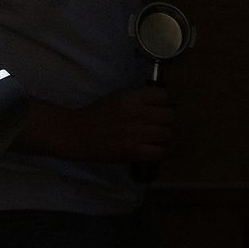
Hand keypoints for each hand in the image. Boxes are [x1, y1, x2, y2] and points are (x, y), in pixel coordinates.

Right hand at [58, 86, 175, 162]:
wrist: (78, 133)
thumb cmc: (100, 115)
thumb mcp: (119, 97)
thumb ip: (141, 98)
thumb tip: (168, 102)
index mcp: (130, 97)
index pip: (164, 96)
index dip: (169, 103)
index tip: (168, 108)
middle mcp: (134, 113)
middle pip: (170, 116)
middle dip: (169, 121)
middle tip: (163, 125)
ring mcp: (134, 133)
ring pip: (167, 134)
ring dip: (166, 137)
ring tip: (158, 138)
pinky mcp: (133, 151)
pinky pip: (160, 152)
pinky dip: (160, 151)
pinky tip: (154, 149)